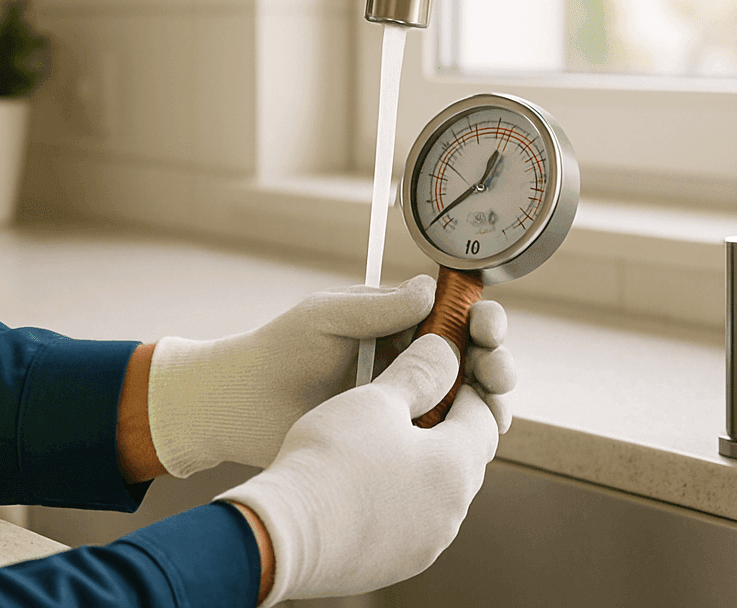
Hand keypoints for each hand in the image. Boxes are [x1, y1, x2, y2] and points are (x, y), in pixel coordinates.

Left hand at [148, 275, 519, 477]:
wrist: (240, 406)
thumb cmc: (279, 350)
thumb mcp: (327, 316)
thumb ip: (378, 307)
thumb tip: (431, 290)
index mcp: (399, 327)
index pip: (456, 319)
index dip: (481, 320)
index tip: (487, 323)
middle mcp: (410, 365)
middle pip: (474, 362)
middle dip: (497, 360)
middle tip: (496, 367)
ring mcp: (406, 407)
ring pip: (469, 403)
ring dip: (492, 399)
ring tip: (492, 400)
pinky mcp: (396, 446)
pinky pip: (443, 442)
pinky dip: (467, 438)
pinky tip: (472, 436)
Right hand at [217, 334, 498, 605]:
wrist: (284, 535)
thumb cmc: (332, 458)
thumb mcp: (376, 399)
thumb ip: (419, 371)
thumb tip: (445, 351)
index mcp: (457, 467)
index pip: (483, 416)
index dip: (463, 385)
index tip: (435, 369)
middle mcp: (452, 513)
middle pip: (463, 457)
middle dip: (443, 425)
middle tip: (405, 400)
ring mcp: (425, 545)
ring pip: (435, 492)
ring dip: (419, 464)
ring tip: (377, 440)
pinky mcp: (395, 564)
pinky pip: (408, 522)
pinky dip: (396, 497)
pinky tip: (360, 482)